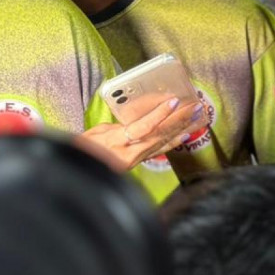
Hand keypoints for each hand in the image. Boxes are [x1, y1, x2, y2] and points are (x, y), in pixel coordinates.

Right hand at [78, 98, 206, 171]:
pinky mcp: (137, 163)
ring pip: (163, 142)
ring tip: (197, 118)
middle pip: (160, 134)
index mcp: (116, 141)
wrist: (76, 172)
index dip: (160, 114)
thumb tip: (135, 122)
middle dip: (180, 120)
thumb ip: (118, 126)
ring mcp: (135, 160)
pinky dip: (173, 142)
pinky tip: (185, 135)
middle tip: (196, 107)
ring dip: (182, 129)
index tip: (174, 102)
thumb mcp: (96, 132)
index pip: (143, 127)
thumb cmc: (81, 149)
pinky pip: (159, 151)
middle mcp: (129, 152)